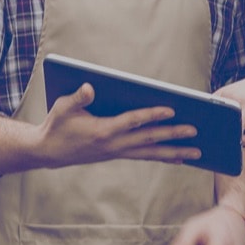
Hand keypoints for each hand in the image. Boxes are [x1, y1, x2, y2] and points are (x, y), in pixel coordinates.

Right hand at [39, 83, 201, 166]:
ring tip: (197, 153)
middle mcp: (114, 144)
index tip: (171, 110)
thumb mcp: (62, 108)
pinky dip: (162, 156)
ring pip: (151, 153)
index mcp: (102, 130)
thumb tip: (90, 86)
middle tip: (195, 132)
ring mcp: (117, 152)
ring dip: (174, 152)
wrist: (47, 152)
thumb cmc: (56, 125)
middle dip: (173, 136)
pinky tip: (178, 157)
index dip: (152, 115)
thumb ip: (77, 98)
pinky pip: (144, 156)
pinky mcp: (117, 154)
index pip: (133, 121)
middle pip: (149, 139)